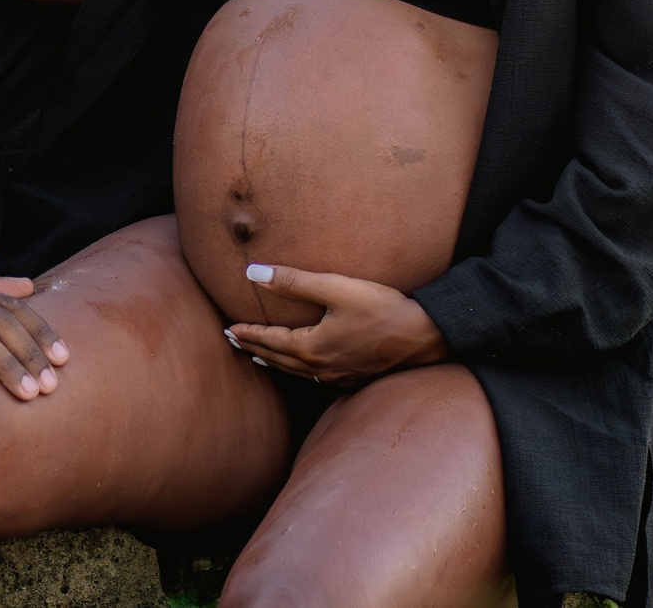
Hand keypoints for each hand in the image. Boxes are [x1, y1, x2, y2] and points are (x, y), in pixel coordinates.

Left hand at [224, 263, 448, 384]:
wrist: (422, 336)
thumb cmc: (381, 309)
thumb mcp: (336, 288)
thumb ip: (293, 282)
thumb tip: (253, 274)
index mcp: (311, 348)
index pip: (270, 340)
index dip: (248, 334)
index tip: (230, 329)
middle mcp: (320, 369)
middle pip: (278, 359)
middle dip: (254, 349)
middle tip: (235, 342)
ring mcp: (337, 377)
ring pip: (294, 372)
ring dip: (273, 361)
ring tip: (258, 356)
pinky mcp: (352, 378)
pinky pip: (313, 378)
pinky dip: (296, 371)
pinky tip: (300, 367)